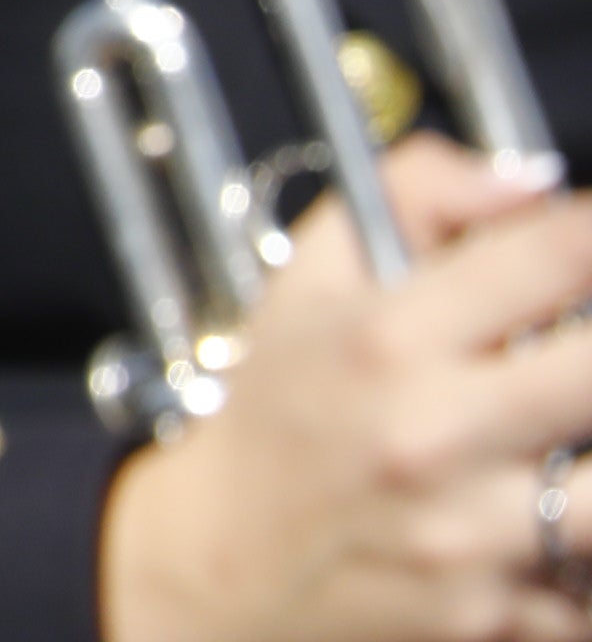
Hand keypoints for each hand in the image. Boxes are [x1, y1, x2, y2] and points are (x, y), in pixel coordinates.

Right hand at [101, 134, 591, 641]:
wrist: (227, 557)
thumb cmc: (284, 408)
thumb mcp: (313, 271)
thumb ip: (419, 192)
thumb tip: (529, 182)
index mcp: (388, 335)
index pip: (557, 254)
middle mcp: (432, 432)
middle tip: (569, 346)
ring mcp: (471, 532)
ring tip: (557, 431)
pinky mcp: (495, 610)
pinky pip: (586, 580)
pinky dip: (575, 550)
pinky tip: (537, 509)